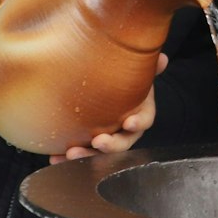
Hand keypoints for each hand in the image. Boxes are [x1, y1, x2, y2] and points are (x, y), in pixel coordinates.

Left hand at [49, 54, 167, 163]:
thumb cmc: (126, 82)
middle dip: (110, 145)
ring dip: (87, 155)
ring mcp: (107, 139)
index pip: (144, 121)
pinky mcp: (90, 144)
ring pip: (100, 154)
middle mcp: (125, 131)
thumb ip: (149, 67)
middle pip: (122, 143)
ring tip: (71, 153)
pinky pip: (81, 153)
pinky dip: (67, 158)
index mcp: (139, 114)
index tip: (129, 122)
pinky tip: (54, 157)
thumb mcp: (137, 73)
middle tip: (98, 142)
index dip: (138, 123)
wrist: (110, 89)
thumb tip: (163, 59)